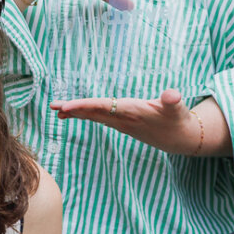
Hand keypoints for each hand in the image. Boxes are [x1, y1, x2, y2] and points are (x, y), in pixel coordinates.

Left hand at [52, 89, 219, 156]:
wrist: (179, 138)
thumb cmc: (177, 118)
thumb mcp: (178, 108)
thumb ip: (173, 100)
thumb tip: (172, 95)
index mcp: (131, 112)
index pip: (103, 107)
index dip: (84, 106)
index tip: (67, 107)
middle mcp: (122, 119)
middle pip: (94, 113)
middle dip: (74, 110)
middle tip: (55, 107)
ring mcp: (120, 123)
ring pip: (94, 116)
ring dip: (76, 112)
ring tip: (57, 110)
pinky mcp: (121, 123)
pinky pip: (98, 117)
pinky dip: (84, 114)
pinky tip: (72, 113)